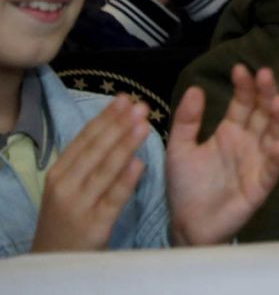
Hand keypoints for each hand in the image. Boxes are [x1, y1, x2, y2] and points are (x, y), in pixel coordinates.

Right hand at [31, 96, 149, 251]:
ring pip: (105, 170)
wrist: (55, 259)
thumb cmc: (68, 217)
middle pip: (95, 150)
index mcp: (60, 172)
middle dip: (119, 125)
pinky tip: (141, 164)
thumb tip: (115, 126)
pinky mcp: (94, 225)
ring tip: (145, 125)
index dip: (106, 117)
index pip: (85, 139)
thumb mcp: (69, 186)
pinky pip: (113, 199)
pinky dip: (126, 181)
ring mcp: (79, 205)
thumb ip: (88, 160)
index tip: (126, 98)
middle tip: (141, 105)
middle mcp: (66, 185)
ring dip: (125, 145)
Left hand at [166, 65, 278, 245]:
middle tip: (266, 74)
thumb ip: (187, 120)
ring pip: (275, 136)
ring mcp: (257, 163)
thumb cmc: (186, 187)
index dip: (244, 86)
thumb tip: (196, 87)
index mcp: (231, 131)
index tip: (240, 68)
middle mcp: (249, 142)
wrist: (186, 226)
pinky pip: (272, 170)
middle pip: (263, 113)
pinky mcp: (260, 187)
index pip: (243, 103)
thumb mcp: (179, 149)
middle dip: (266, 93)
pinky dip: (277, 158)